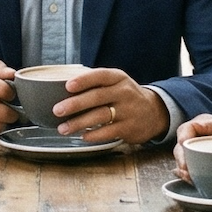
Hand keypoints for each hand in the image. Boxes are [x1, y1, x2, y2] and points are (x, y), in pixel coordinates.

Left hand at [52, 68, 170, 144]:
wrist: (154, 112)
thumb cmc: (125, 96)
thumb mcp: (116, 83)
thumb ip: (95, 84)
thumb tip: (60, 87)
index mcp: (118, 78)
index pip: (100, 76)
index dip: (84, 80)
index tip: (67, 86)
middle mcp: (124, 92)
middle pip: (97, 97)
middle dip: (75, 104)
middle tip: (57, 110)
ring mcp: (128, 111)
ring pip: (101, 116)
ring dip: (79, 123)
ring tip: (63, 128)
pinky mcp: (129, 128)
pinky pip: (109, 132)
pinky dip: (94, 135)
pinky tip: (82, 136)